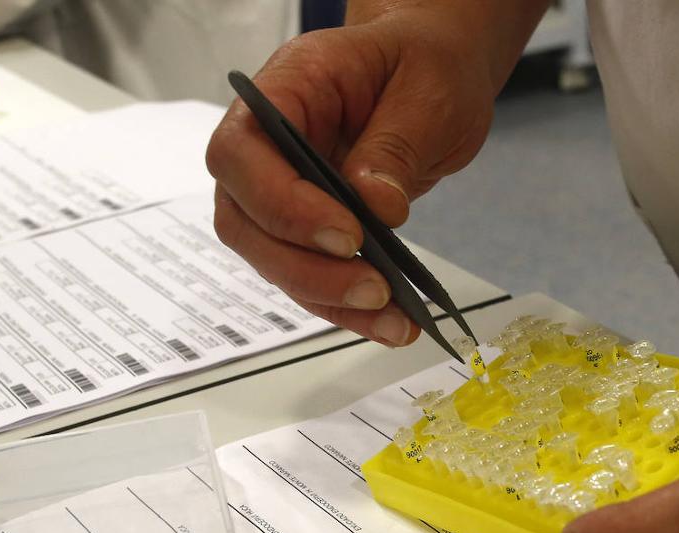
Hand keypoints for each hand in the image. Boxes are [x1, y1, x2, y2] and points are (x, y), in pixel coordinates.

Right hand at [206, 8, 510, 345]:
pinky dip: (349, 307)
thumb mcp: (427, 90)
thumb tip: (376, 207)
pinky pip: (312, 276)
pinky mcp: (309, 229)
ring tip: (394, 320)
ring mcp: (282, 191)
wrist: (436, 72)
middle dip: (305, 267)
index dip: (282, 204)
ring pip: (274, 260)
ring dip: (329, 298)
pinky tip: (392, 323)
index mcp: (283, 90)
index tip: (346, 235)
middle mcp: (266, 146)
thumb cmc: (423, 63)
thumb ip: (395, 145)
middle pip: (246, 221)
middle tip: (374, 286)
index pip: (243, 155)